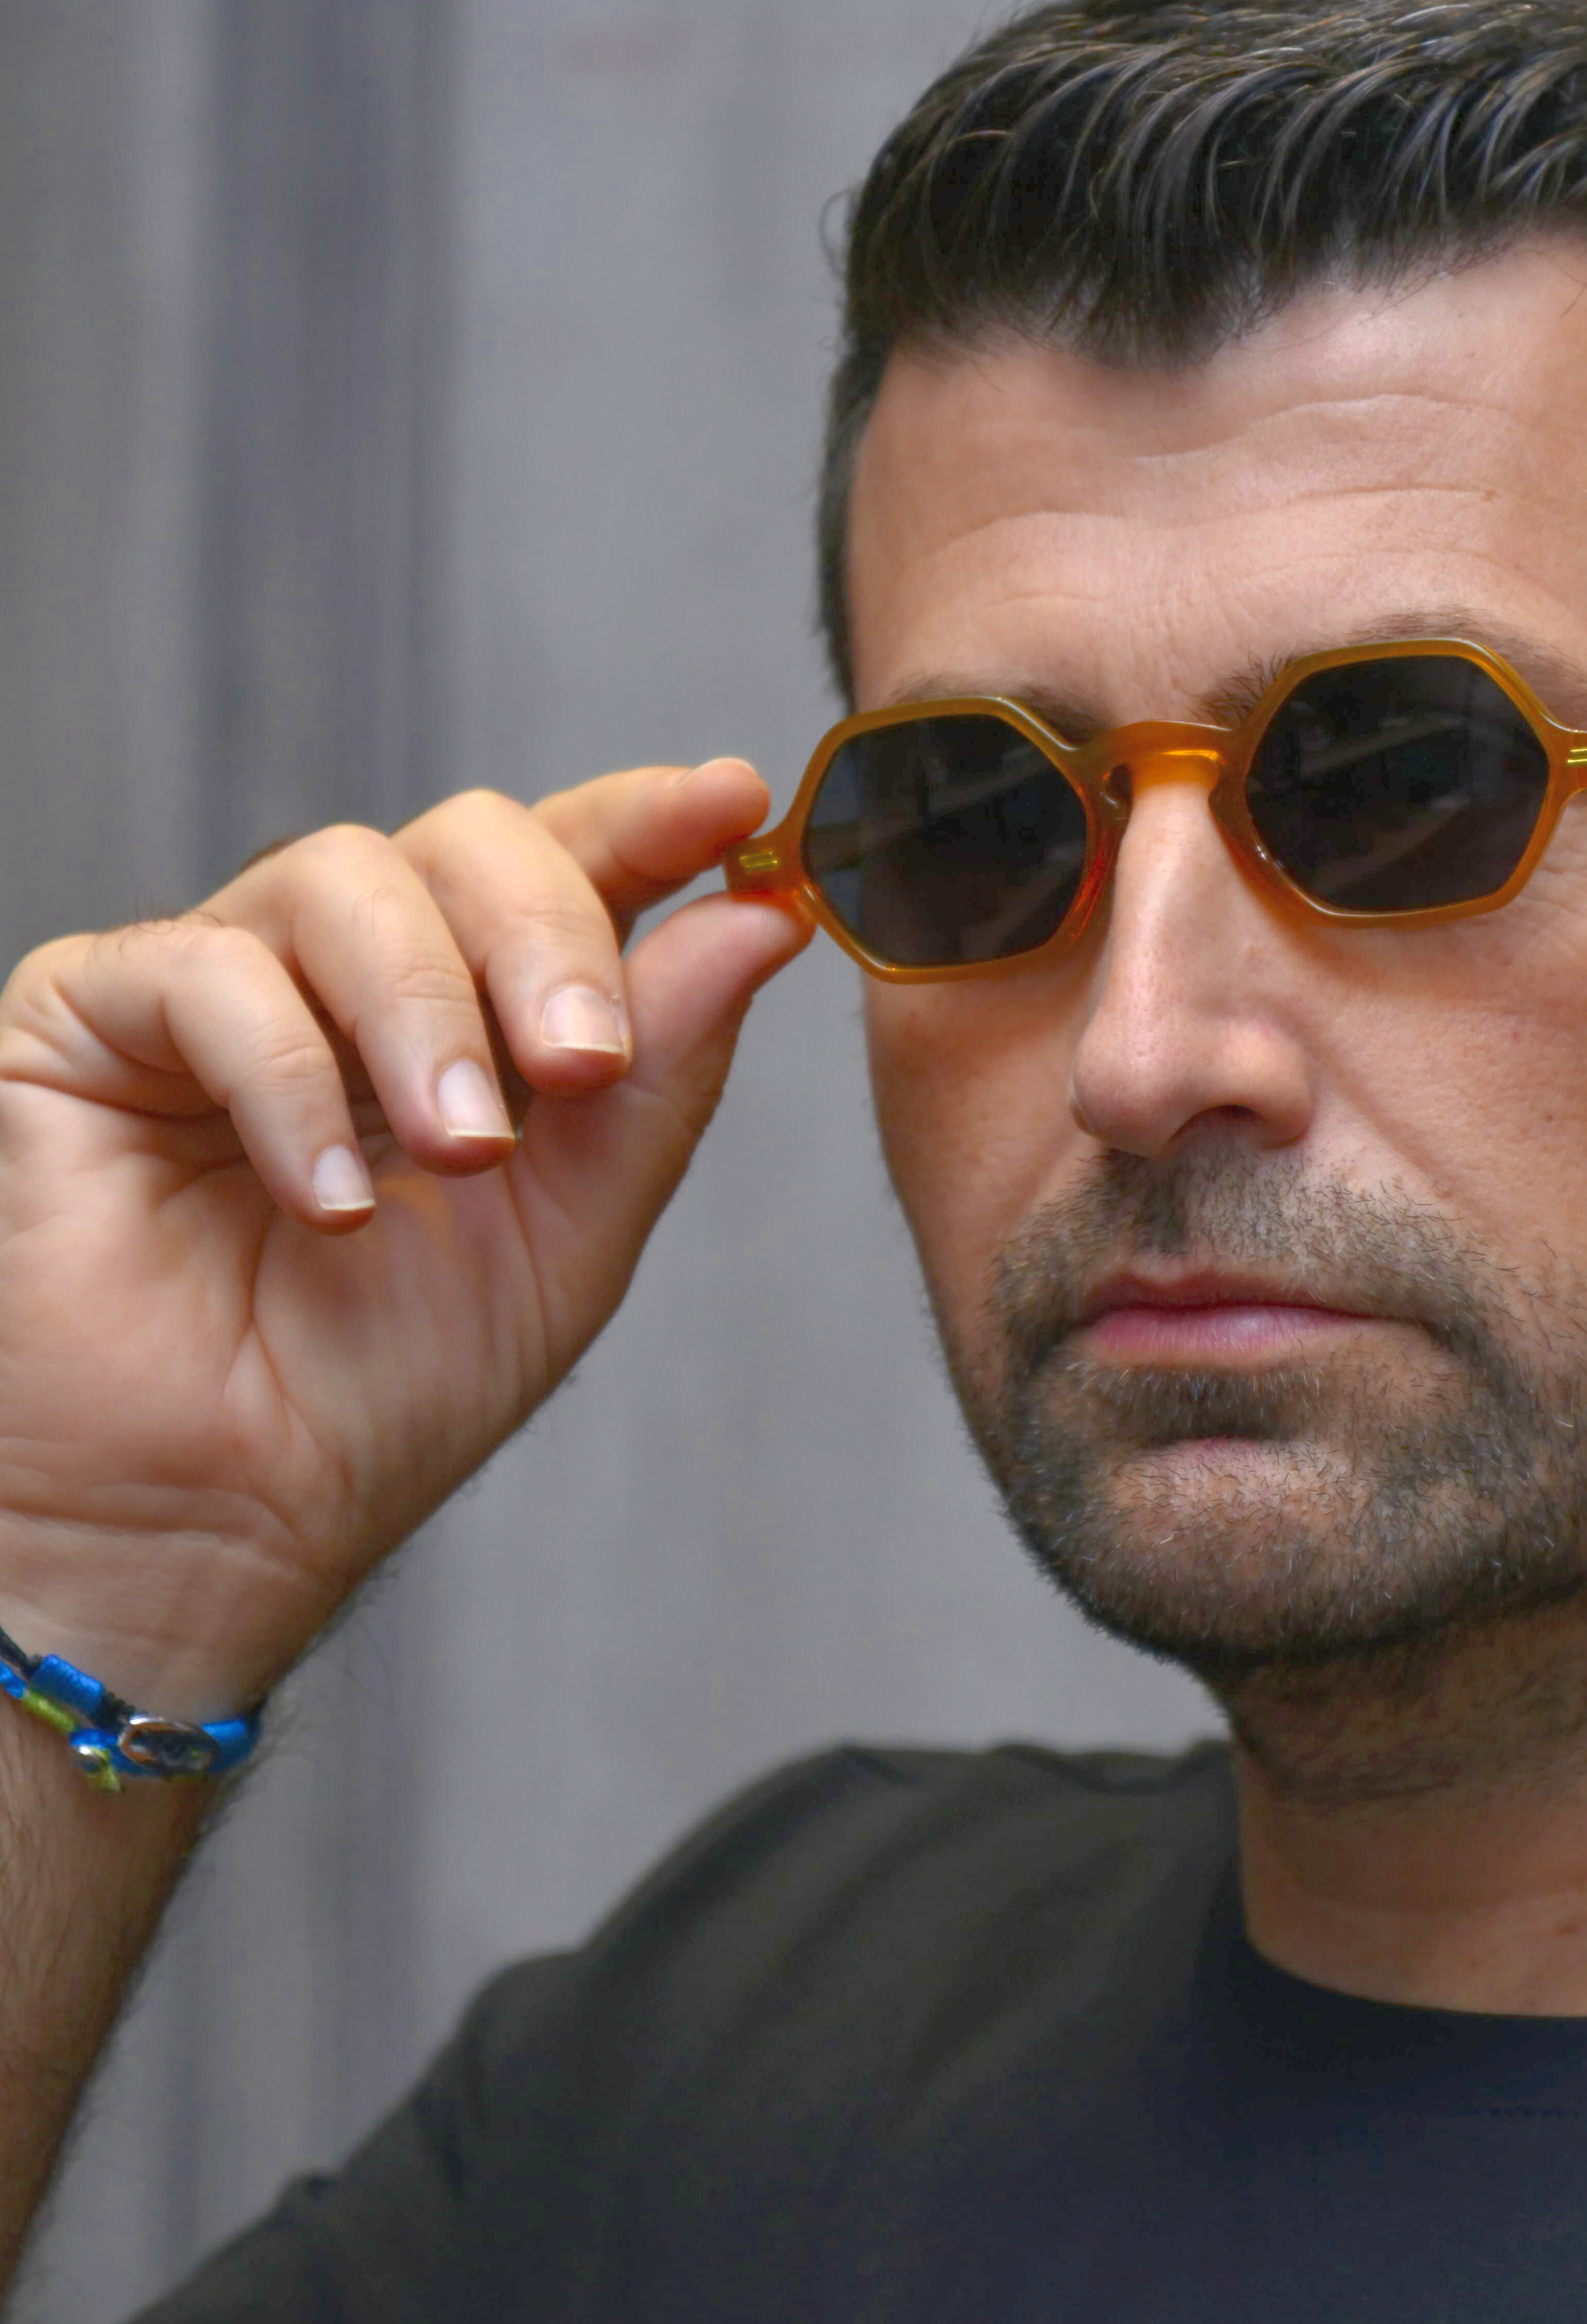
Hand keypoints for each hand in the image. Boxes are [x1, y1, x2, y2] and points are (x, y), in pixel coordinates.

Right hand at [0, 761, 808, 1724]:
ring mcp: (218, 978)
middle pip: (467, 839)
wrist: (209, 1521)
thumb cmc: (373, 1397)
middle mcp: (349, 972)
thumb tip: (759, 921)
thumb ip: (662, 1080)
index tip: (734, 802)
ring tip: (456, 1157)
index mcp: (473, 1011)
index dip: (650, 819)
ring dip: (427, 1012)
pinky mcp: (90, 1011)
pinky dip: (290, 1078)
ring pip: (344, 876)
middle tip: (586, 1062)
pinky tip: (327, 1201)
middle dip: (549, 937)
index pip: (568, 862)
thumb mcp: (567, 1239)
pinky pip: (206, 969)